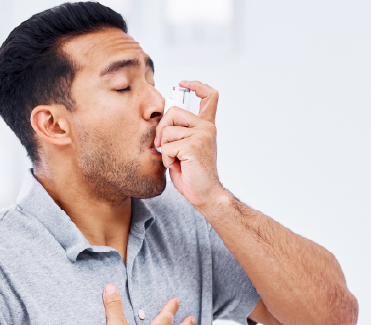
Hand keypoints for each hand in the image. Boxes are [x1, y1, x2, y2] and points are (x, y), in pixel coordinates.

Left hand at [155, 80, 223, 208]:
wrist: (206, 195)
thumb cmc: (194, 175)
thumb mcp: (184, 148)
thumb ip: (178, 132)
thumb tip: (160, 122)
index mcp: (206, 126)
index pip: (209, 96)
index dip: (196, 85)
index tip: (183, 83)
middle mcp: (206, 127)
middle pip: (173, 112)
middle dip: (162, 129)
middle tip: (165, 147)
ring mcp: (202, 135)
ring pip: (167, 131)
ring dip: (165, 149)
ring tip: (176, 160)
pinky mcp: (194, 145)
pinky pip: (168, 146)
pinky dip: (167, 159)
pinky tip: (178, 166)